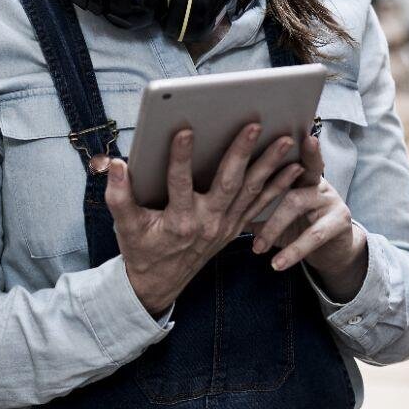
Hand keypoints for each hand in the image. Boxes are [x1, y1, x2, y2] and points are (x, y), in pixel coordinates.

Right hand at [105, 123, 306, 315]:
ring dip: (269, 165)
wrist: (160, 283)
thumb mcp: (124, 225)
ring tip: (285, 139)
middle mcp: (206, 223)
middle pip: (228, 183)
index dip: (180, 157)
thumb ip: (118, 194)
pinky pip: (259, 204)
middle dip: (241, 153)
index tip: (183, 130)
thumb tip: (115, 164)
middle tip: (254, 125)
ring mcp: (225, 226)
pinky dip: (278, 186)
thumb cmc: (141, 249)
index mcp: (178, 221)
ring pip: (251, 191)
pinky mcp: (234, 227)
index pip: (179, 183)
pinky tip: (293, 166)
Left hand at [251, 134, 368, 299]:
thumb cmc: (297, 226)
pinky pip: (313, 236)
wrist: (333, 251)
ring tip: (256, 247)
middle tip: (261, 175)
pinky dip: (292, 251)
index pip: (289, 152)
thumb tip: (211, 196)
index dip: (281, 140)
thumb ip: (253, 202)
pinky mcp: (338, 223)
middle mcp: (316, 180)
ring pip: (295, 203)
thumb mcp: (276, 213)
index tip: (278, 129)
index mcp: (299, 173)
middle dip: (280, 171)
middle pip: (298, 169)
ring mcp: (330, 200)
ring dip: (272, 226)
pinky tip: (276, 264)